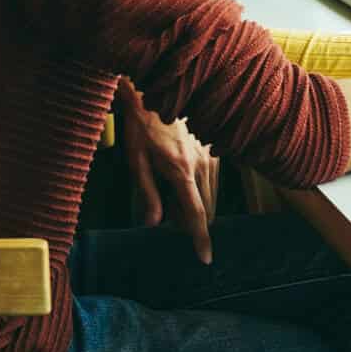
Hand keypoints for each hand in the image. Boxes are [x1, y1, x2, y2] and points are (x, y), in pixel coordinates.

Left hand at [117, 80, 220, 263]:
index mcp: (181, 171)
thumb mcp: (136, 161)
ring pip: (211, 197)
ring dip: (195, 205)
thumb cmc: (141, 127)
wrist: (158, 93)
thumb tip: (153, 223)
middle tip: (165, 213)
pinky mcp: (214, 150)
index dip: (201, 239)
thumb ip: (148, 193)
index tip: (205, 258)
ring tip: (169, 191)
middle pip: (205, 210)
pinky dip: (200, 189)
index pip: (196, 214)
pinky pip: (212, 181)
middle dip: (189, 221)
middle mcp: (202, 165)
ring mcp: (211, 156)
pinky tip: (181, 178)